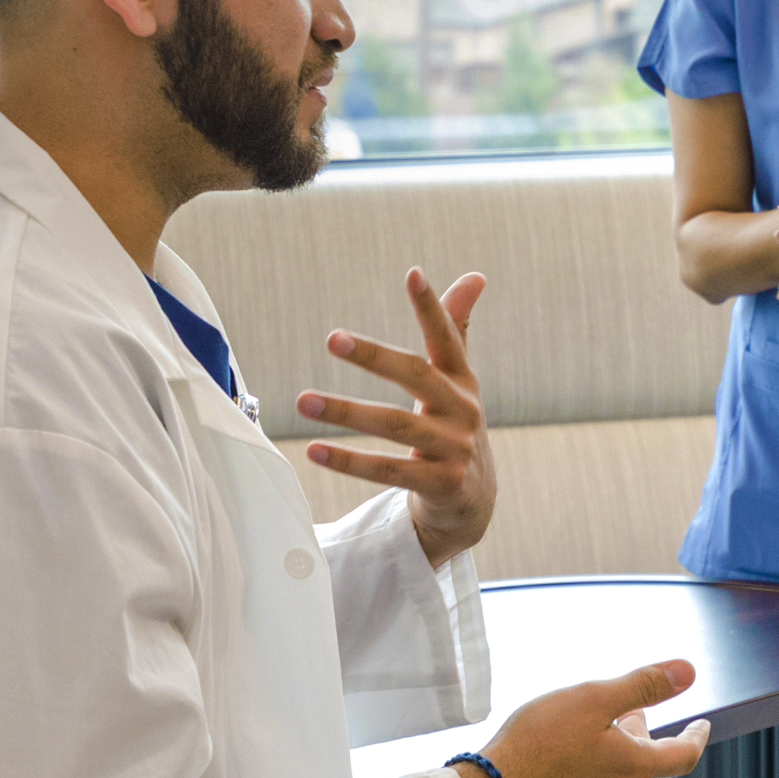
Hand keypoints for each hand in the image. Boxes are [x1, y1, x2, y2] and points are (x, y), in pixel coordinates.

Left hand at [296, 266, 495, 563]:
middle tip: (332, 338)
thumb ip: (457, 330)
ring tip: (303, 400)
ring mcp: (453, 450)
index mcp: (462, 382)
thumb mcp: (458, 382)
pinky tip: (314, 450)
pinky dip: (350, 462)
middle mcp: (461, 411)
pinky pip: (388, 471)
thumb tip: (475, 276)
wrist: (472, 503)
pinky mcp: (439, 485)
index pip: (447, 338)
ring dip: (347, 412)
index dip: (431, 307)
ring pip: (395, 426)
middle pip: (416, 377)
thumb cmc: (454, 429)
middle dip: (375, 356)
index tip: (413, 274)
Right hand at [477, 660, 709, 777]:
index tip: (700, 726)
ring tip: (579, 737)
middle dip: (635, 738)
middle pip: (641, 763)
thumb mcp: (593, 699)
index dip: (695, 737)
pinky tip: (559, 767)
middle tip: (615, 714)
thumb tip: (688, 672)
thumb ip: (643, 685)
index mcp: (634, 767)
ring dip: (607, 760)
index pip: (683, 755)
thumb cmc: (539, 743)